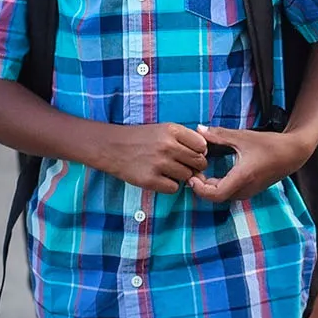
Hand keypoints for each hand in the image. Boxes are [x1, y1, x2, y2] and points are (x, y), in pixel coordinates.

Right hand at [93, 123, 209, 192]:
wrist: (111, 147)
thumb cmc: (141, 138)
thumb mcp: (163, 129)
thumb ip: (185, 139)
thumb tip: (205, 155)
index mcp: (172, 130)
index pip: (202, 146)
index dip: (199, 152)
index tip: (191, 154)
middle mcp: (167, 146)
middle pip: (198, 162)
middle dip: (194, 166)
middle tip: (181, 164)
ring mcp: (158, 163)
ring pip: (187, 176)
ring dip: (181, 176)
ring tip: (167, 169)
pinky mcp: (149, 179)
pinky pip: (174, 188)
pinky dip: (169, 185)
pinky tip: (160, 178)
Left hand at [188, 126, 317, 202]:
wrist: (292, 154)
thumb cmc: (270, 145)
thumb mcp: (242, 137)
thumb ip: (219, 134)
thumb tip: (199, 129)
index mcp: (242, 177)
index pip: (214, 194)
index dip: (199, 189)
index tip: (192, 176)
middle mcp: (244, 189)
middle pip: (215, 197)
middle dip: (201, 186)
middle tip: (193, 171)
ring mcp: (248, 192)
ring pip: (222, 196)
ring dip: (209, 187)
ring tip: (201, 172)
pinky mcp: (249, 191)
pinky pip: (229, 193)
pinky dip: (218, 186)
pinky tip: (214, 174)